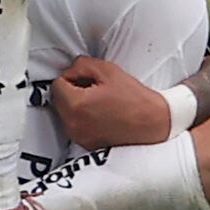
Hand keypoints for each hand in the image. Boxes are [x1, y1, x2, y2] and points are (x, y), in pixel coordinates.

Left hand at [49, 57, 172, 149]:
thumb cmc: (133, 97)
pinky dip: (81, 117)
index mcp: (76, 105)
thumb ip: (81, 65)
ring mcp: (79, 137)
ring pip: (64, 113)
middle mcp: (73, 125)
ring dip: (74, 104)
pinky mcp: (86, 144)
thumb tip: (69, 71)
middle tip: (93, 88)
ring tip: (98, 101)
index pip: (57, 85)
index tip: (86, 78)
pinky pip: (74, 125)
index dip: (71, 77)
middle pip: (58, 100)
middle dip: (71, 90)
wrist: (152, 123)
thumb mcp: (107, 70)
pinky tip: (99, 113)